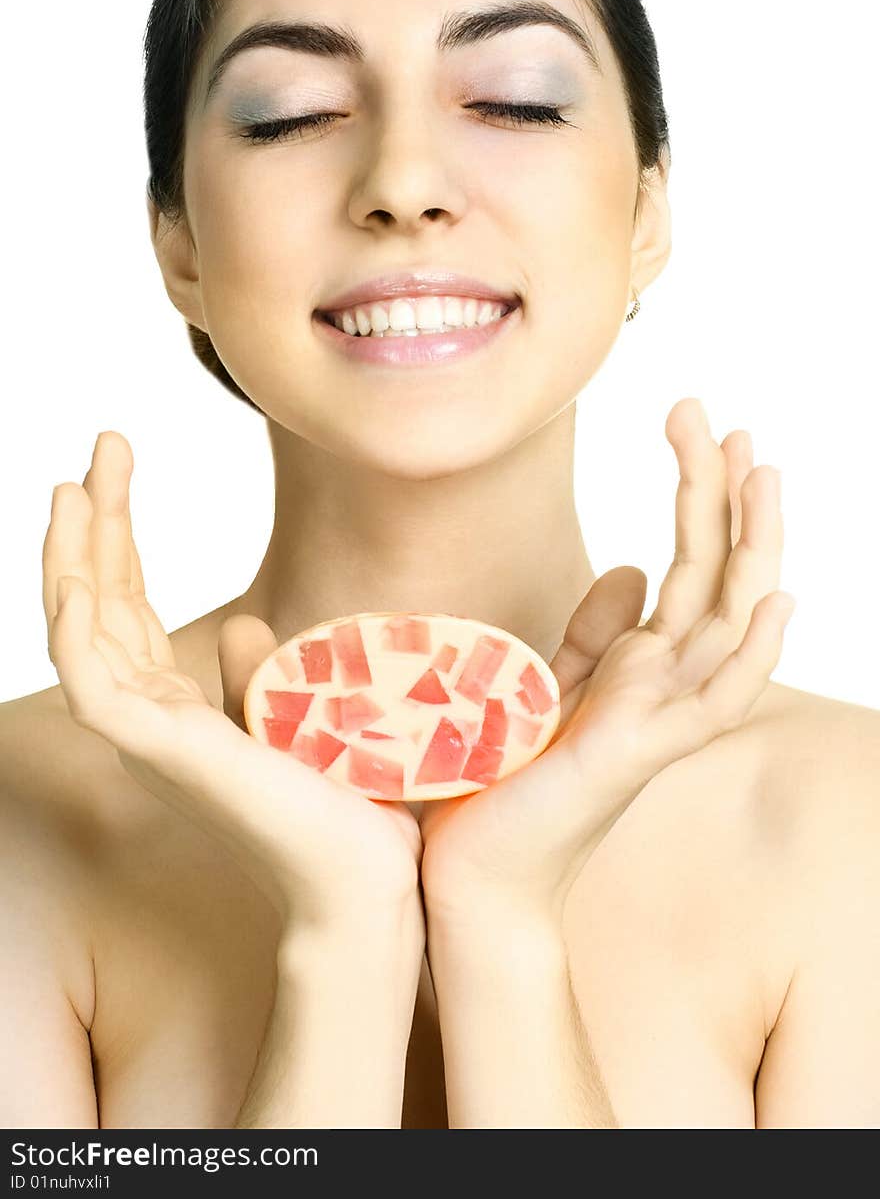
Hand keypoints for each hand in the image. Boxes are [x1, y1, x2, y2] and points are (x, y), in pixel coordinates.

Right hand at [43, 431, 423, 931]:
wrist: (365, 872)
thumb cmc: (340, 802)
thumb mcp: (295, 709)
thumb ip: (257, 668)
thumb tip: (240, 620)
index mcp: (179, 707)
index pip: (129, 608)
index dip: (117, 539)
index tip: (117, 469)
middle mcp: (152, 718)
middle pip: (102, 603)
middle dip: (96, 523)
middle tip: (104, 446)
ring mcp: (148, 736)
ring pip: (83, 630)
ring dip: (73, 554)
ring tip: (75, 482)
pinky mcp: (159, 750)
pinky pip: (93, 681)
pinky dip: (76, 625)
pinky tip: (77, 571)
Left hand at [420, 398, 794, 923]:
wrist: (476, 870)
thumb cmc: (507, 784)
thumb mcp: (548, 684)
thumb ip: (594, 633)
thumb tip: (627, 566)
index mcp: (644, 663)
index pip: (689, 561)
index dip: (699, 492)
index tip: (696, 423)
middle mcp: (664, 684)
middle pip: (716, 573)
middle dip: (724, 494)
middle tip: (725, 419)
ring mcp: (660, 718)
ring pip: (729, 619)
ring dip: (753, 545)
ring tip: (762, 470)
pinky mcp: (638, 752)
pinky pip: (715, 701)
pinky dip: (750, 652)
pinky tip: (774, 599)